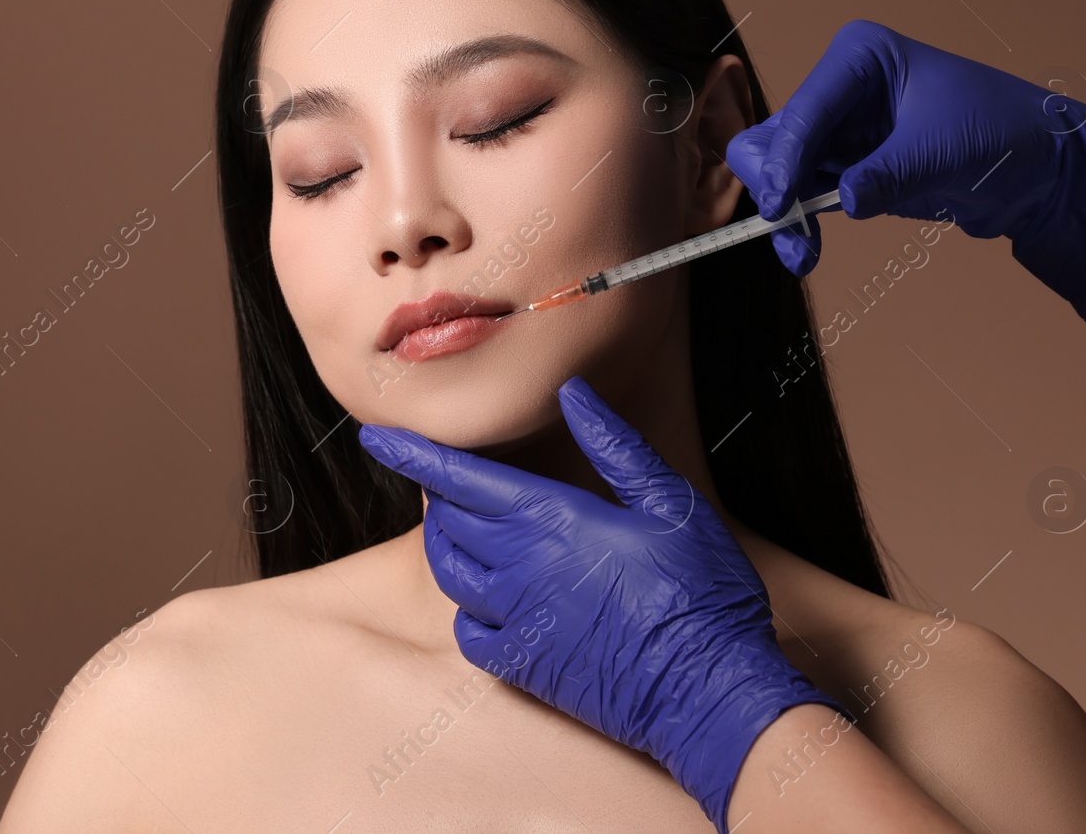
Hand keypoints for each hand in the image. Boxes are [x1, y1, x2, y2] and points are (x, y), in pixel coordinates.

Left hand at [357, 375, 848, 832]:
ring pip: (448, 572)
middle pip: (448, 519)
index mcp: (553, 518)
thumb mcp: (671, 502)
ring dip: (446, 543)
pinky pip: (467, 631)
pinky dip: (466, 607)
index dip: (412, 454)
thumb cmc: (701, 591)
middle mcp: (521, 567)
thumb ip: (615, 444)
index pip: (460, 477)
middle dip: (440, 493)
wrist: (710, 691)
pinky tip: (489, 596)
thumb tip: (575, 394)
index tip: (375, 438)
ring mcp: (517, 620)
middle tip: (453, 480)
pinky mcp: (523, 666)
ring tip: (463, 526)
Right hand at [725, 19, 1085, 324]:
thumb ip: (886, 174)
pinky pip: (801, 195)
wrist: (1039, 169)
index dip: (784, 158)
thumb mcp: (940, 150)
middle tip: (790, 227)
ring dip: (783, 213)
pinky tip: (809, 251)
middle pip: (772, 137)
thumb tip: (842, 202)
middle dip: (774, 184)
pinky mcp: (845, 168)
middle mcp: (838, 89)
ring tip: (802, 255)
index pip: (803, 110)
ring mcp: (838, 131)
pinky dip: (800, 224)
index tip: (781, 205)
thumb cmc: (999, 133)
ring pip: (778, 172)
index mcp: (858, 58)